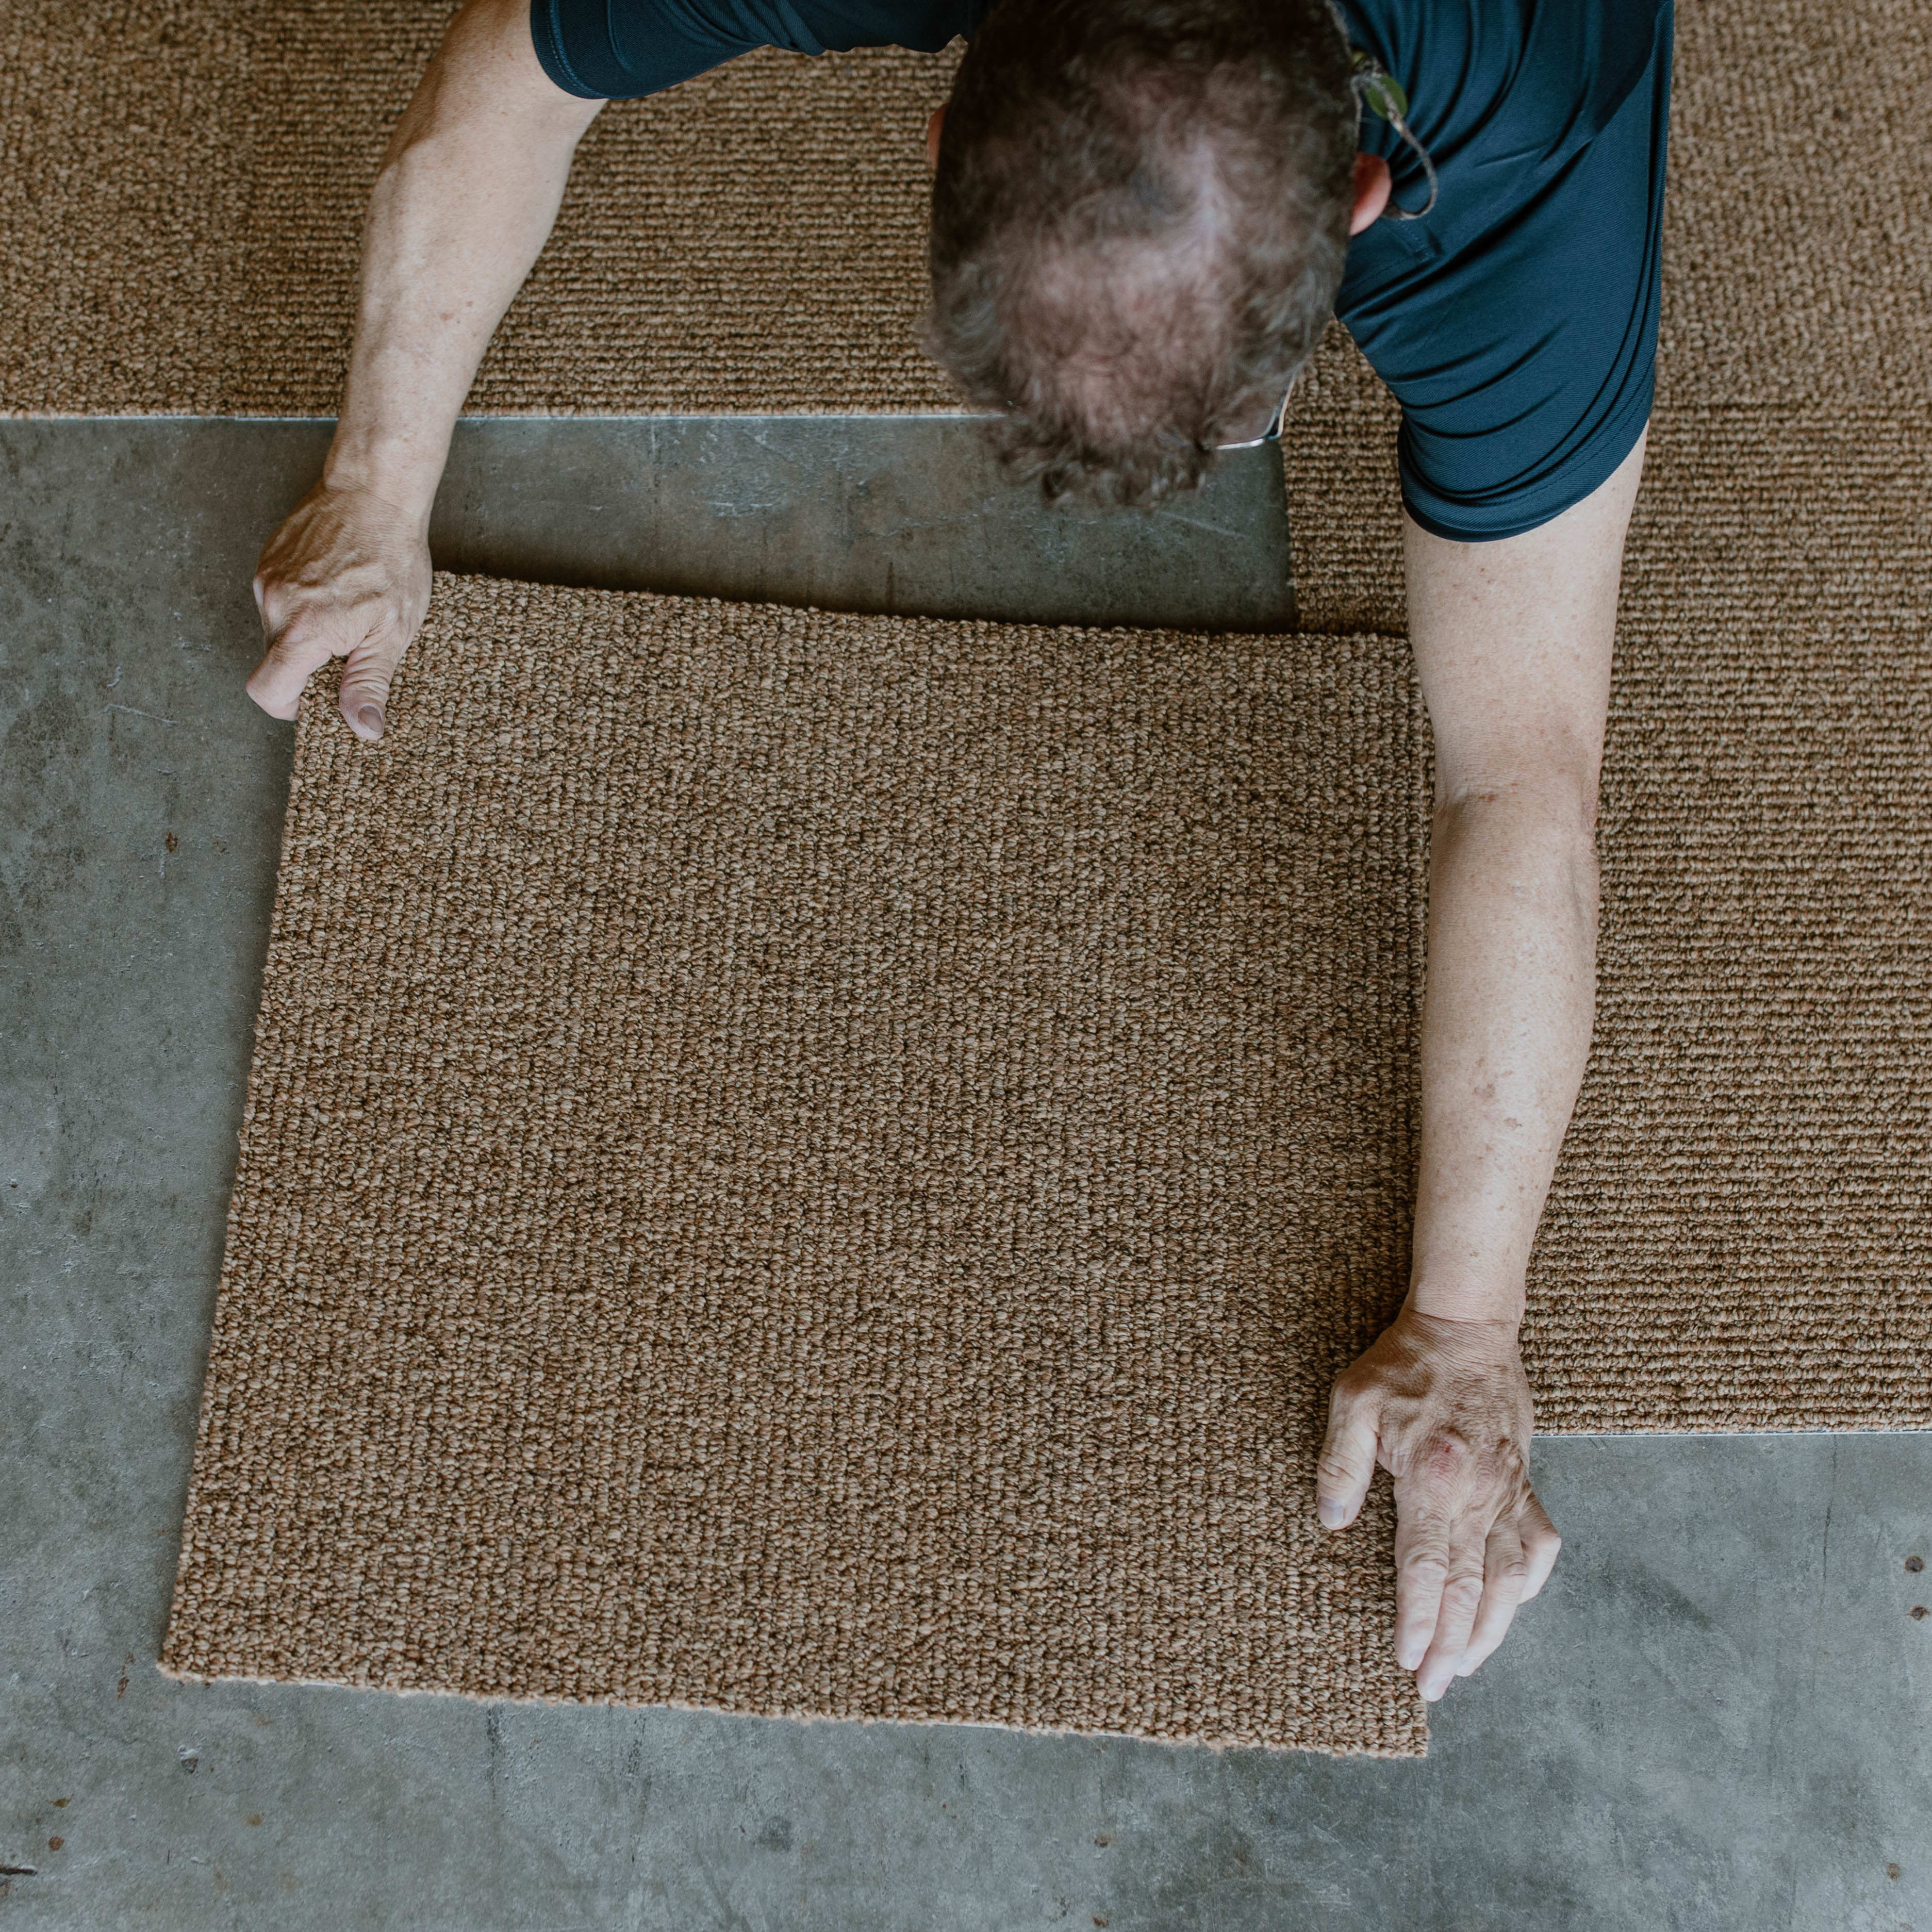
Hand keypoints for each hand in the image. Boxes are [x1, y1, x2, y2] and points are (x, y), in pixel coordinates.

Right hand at [247, 480, 432, 739]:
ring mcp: (266, 580)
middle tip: (350, 649)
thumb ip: (369, 681)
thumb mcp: (392, 631)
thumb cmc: (392, 557)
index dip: (291, 706)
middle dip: (308, 669)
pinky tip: (336, 592)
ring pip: (276, 633)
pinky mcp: (267, 563)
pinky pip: (277, 604)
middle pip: (274, 663)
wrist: (374, 491)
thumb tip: (362, 729)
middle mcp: (273, 604)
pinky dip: (303, 610)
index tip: (322, 699)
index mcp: (303, 628)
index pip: (267, 691)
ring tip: (347, 613)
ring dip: (307, 637)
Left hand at [1316, 1305, 1559, 1700]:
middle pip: (1468, 1586)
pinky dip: (1530, 1580)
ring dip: (1492, 1626)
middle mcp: (1479, 1492)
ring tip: (1470, 1663)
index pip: (1426, 1568)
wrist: (1465, 1325)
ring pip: (1510, 1576)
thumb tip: (1332, 1522)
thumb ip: (1340, 1464)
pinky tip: (1516, 1603)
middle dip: (1452, 1644)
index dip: (1418, 1621)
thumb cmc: (1404, 1364)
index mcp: (1433, 1478)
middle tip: (1436, 1687)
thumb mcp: (1353, 1401)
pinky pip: (1537, 1540)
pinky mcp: (1525, 1476)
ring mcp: (1509, 1487)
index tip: (1410, 1662)